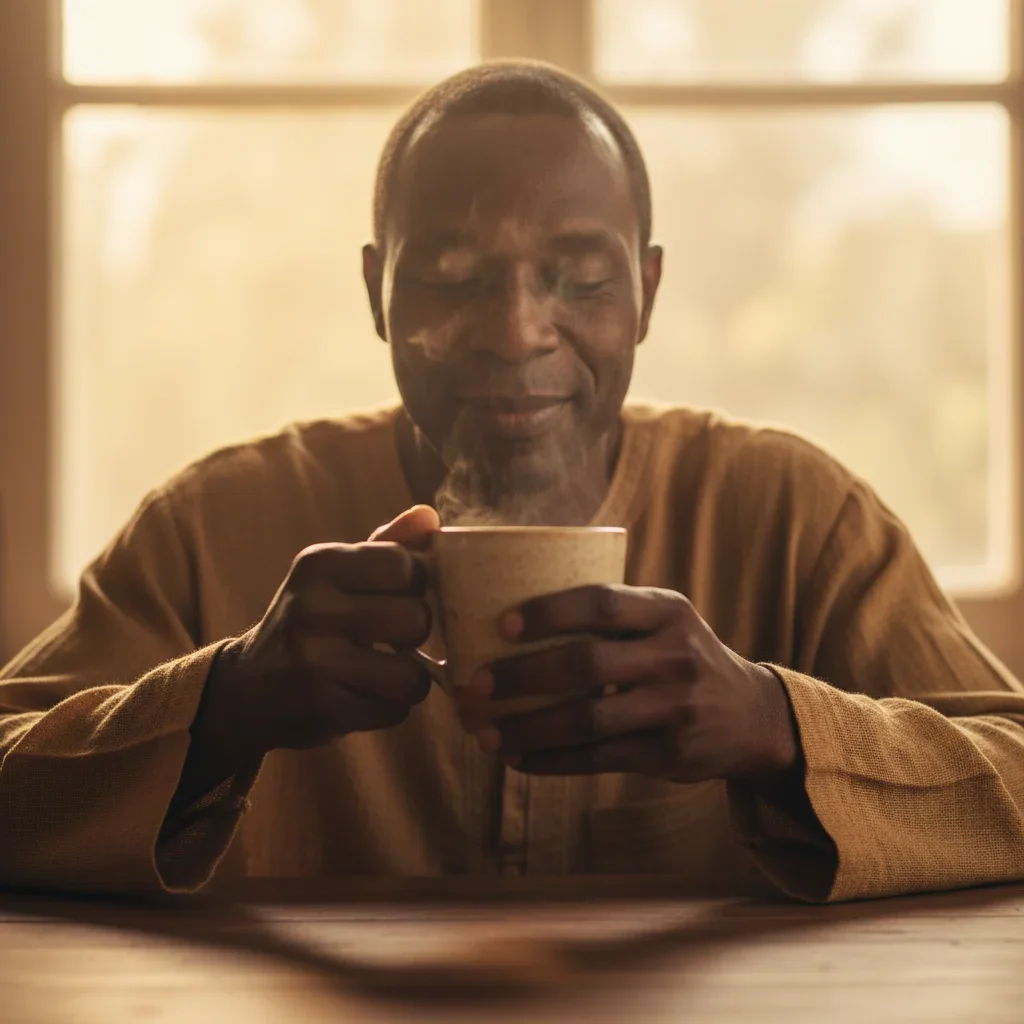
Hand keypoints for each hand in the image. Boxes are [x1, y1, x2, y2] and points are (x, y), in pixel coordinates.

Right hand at [200, 505, 439, 759]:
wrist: (248, 687)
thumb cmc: (311, 621)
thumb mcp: (337, 575)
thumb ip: (387, 545)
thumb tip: (430, 515)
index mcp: (319, 564)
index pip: (404, 564)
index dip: (414, 584)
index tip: (396, 595)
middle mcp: (312, 608)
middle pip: (416, 619)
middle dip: (414, 633)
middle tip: (392, 637)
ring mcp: (314, 661)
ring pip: (411, 675)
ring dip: (407, 679)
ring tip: (383, 671)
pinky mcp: (321, 709)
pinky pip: (394, 712)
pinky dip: (388, 707)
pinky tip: (364, 696)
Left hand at [456, 585, 799, 785]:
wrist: (752, 716)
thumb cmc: (682, 657)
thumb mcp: (665, 621)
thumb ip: (611, 616)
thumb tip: (512, 618)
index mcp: (668, 611)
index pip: (602, 603)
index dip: (549, 612)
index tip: (502, 624)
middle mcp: (675, 656)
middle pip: (587, 664)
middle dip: (524, 675)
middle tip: (478, 684)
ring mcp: (674, 708)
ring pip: (587, 720)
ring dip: (528, 728)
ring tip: (484, 733)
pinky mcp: (668, 755)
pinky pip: (598, 759)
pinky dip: (551, 761)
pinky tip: (517, 759)